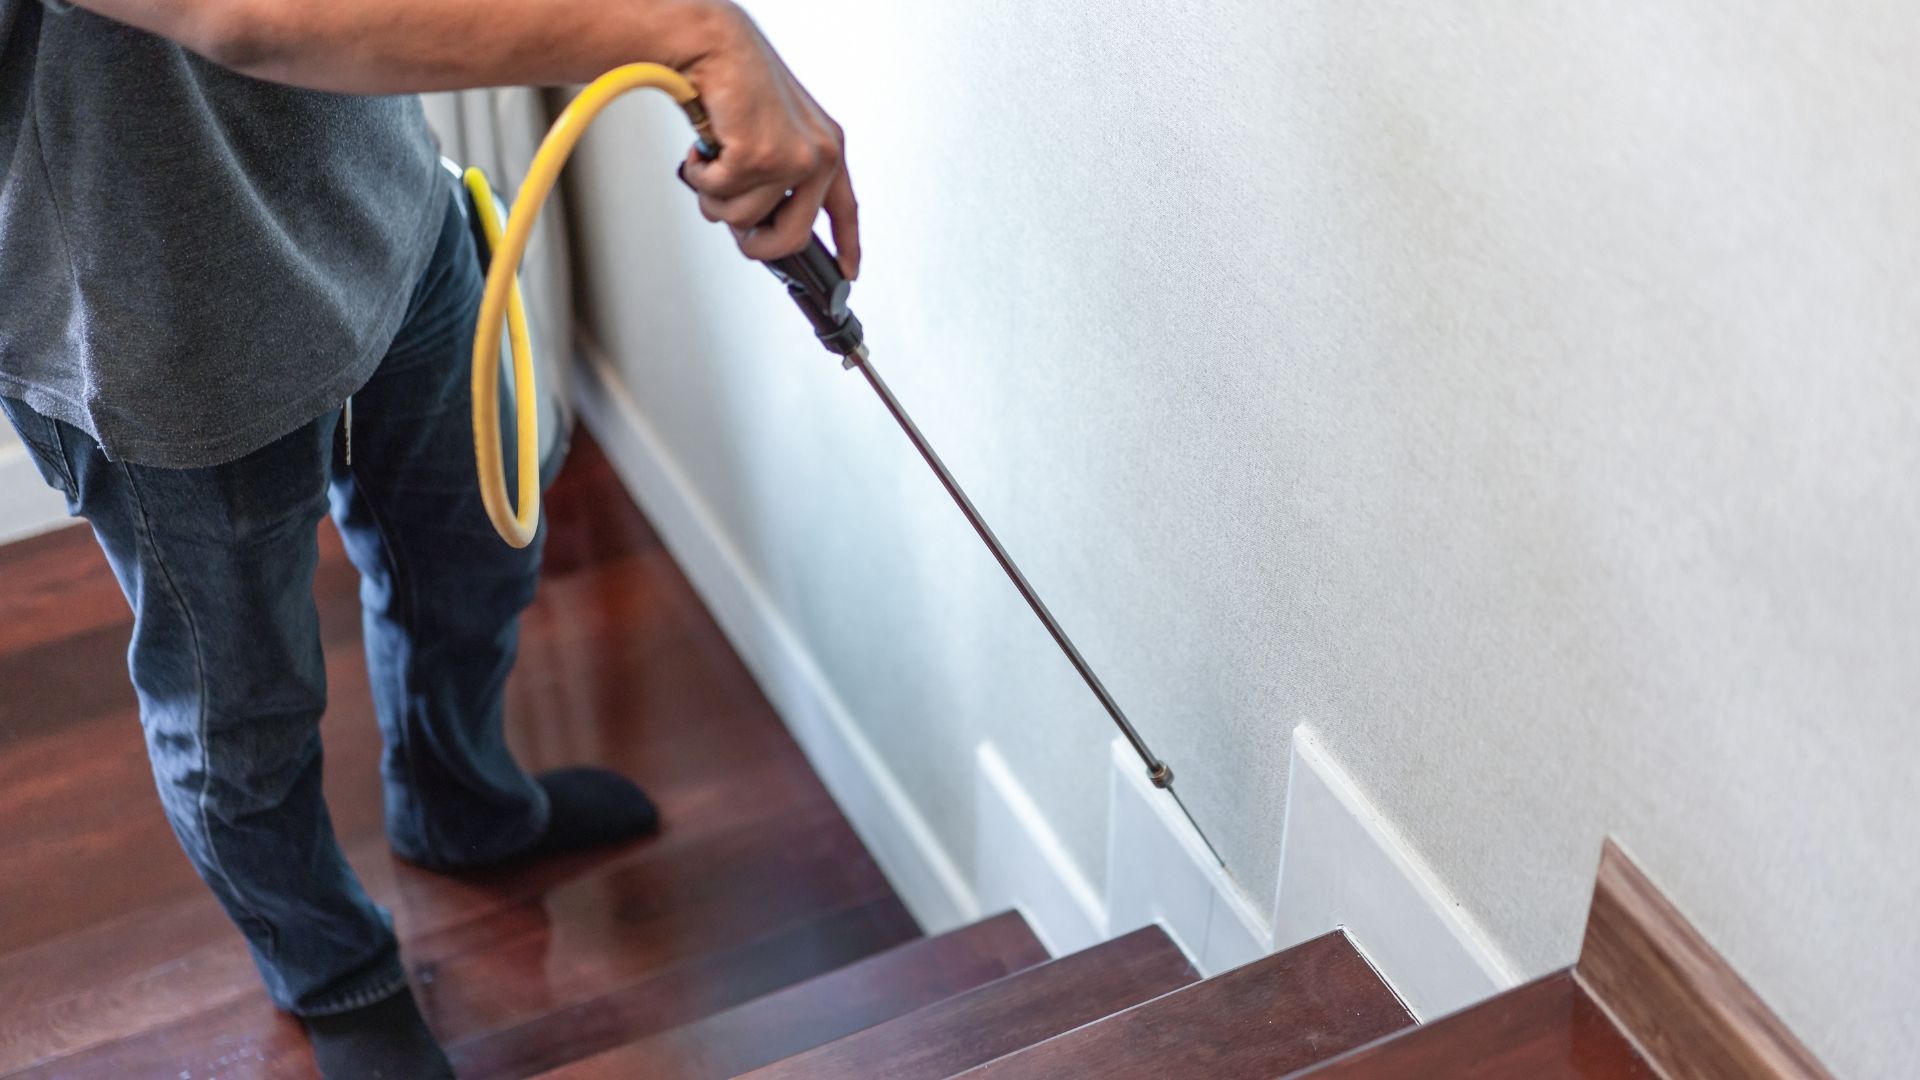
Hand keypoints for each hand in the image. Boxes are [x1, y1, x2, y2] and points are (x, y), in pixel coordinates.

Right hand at [674, 4, 859, 278]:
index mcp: (828, 148)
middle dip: (754, 244)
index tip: (848, 274)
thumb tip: (759, 227)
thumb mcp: (771, 135)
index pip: (845, 210)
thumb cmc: (737, 86)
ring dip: (715, 198)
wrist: (717, 45)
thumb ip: (777, 179)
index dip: (848, 246)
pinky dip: (701, 176)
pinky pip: (720, 196)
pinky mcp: (762, 158)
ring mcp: (794, 158)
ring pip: (744, 219)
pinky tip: (705, 148)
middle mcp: (820, 155)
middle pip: (791, 239)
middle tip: (736, 228)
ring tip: (713, 161)